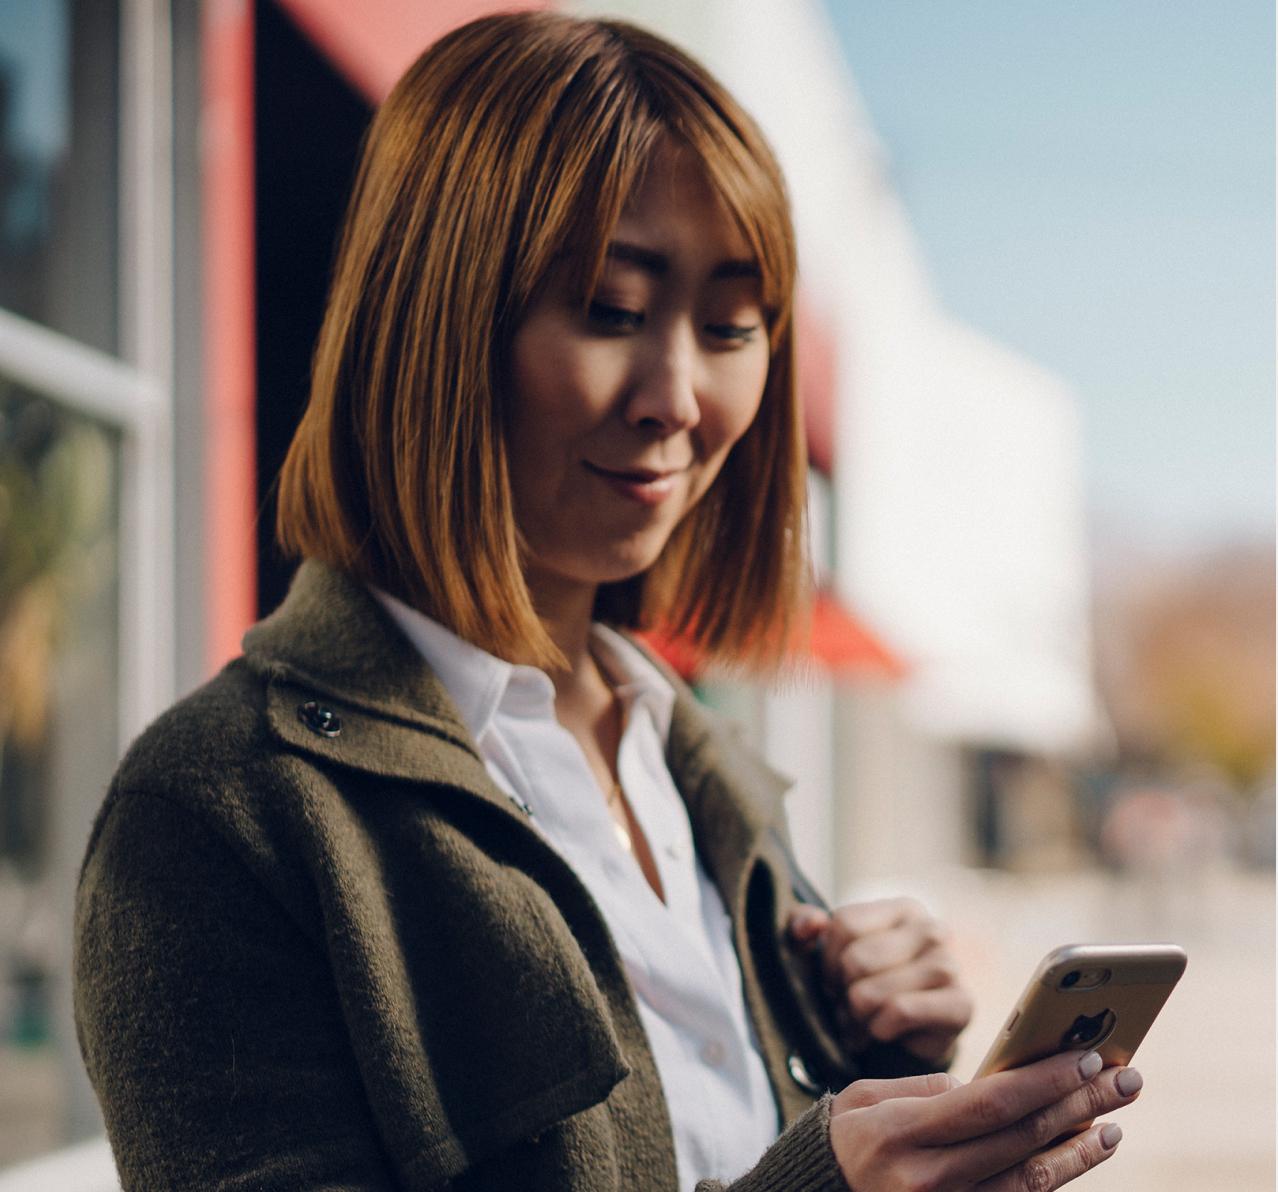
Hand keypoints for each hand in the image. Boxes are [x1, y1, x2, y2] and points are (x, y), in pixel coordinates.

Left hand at [789, 898, 971, 1064]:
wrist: (907, 1037)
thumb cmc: (864, 986)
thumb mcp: (824, 952)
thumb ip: (802, 926)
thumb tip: (811, 922)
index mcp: (902, 909)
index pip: (844, 923)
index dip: (827, 959)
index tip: (833, 978)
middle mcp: (932, 929)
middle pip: (857, 960)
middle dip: (842, 992)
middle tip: (848, 1006)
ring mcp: (951, 965)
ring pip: (875, 991)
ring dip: (859, 1016)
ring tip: (863, 1021)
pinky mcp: (961, 1004)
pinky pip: (900, 1011)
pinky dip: (880, 1029)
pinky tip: (882, 1032)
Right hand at [829, 1050, 1142, 1189]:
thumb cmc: (840, 1139)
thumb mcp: (864, 1098)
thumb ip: (926, 1089)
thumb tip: (985, 1087)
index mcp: (902, 1132)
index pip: (990, 1102)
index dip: (1044, 1079)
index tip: (1085, 1056)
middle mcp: (929, 1179)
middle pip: (1021, 1138)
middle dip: (1078, 1104)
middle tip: (1122, 1080)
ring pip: (1031, 1180)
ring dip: (1078, 1150)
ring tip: (1112, 1123)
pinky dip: (1053, 1179)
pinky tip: (1075, 1156)